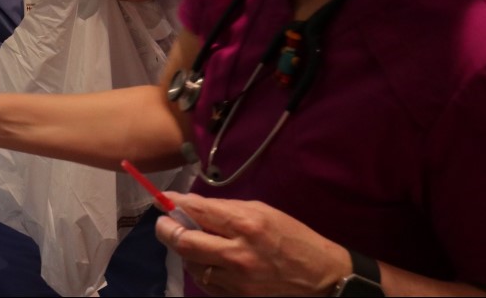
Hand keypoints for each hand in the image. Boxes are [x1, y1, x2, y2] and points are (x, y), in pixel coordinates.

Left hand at [155, 193, 348, 296]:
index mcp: (247, 224)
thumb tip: (193, 207)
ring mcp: (236, 281)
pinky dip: (200, 270)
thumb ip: (227, 210)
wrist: (322, 278)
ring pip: (191, 265)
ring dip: (185, 252)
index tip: (163, 201)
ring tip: (192, 242)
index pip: (198, 212)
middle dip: (167, 231)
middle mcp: (237, 253)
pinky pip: (205, 283)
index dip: (174, 205)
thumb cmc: (294, 238)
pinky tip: (207, 261)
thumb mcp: (264, 212)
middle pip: (184, 243)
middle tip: (164, 225)